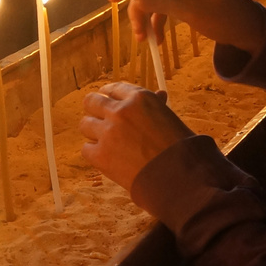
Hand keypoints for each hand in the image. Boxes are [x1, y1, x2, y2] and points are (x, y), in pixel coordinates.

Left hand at [79, 82, 195, 191]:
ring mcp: (108, 133)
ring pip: (85, 124)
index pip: (114, 88)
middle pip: (92, 101)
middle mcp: (120, 111)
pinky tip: (107, 157)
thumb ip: (157, 106)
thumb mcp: (170, 119)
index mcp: (140, 98)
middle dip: (94, 108)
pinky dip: (95, 153)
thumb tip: (159, 94)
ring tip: (105, 140)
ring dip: (93, 131)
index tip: (107, 100)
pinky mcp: (100, 155)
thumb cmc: (180, 148)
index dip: (109, 95)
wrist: (177, 177)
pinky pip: (86, 148)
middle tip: (98, 118)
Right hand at [110, 0, 265, 55]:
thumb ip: (162, 3)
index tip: (112, 1)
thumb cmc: (227, 19)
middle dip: (140, 10)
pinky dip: (159, 20)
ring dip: (148, 18)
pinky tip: (157, 39)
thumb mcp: (193, 12)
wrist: (252, 31)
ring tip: (147, 41)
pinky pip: (165, 4)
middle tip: (138, 36)